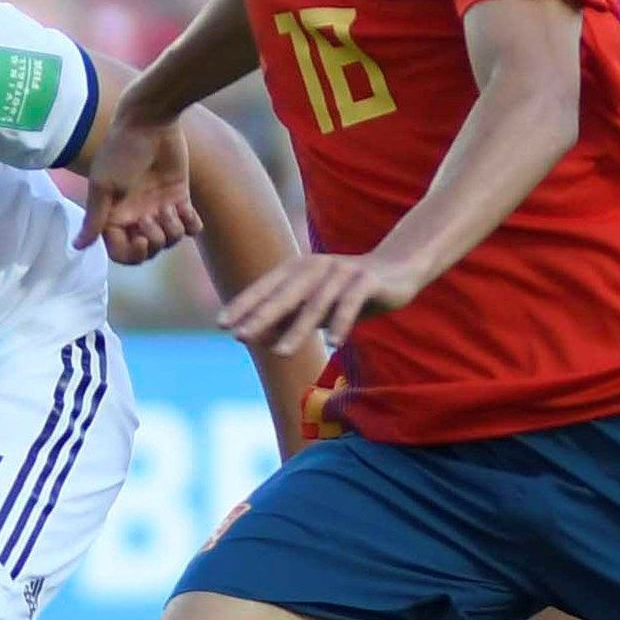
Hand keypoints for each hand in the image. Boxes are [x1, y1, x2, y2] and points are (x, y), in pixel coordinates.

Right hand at [71, 115, 201, 264]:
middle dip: (154, 242)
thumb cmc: (121, 150)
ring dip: (172, 230)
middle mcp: (136, 216)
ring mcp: (159, 208)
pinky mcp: (180, 198)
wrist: (149, 121)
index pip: (121, 252)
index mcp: (115, 216)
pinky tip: (185, 210)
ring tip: (168, 208)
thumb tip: (77, 246)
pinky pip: (191, 227)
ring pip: (171, 241)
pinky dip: (191, 224)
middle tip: (152, 218)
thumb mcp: (103, 185)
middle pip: (149, 251)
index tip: (140, 240)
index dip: (132, 255)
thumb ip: (95, 219)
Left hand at [216, 248, 423, 356]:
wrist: (398, 269)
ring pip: (316, 303)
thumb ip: (289, 319)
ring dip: (297, 330)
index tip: (221, 324)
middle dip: (260, 316)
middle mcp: (316, 267)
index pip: (266, 288)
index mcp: (299, 269)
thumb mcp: (316, 306)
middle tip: (240, 336)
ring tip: (280, 353)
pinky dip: (341, 323)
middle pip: (284, 295)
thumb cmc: (348, 292)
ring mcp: (342, 272)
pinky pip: (351, 304)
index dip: (243, 305)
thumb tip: (256, 339)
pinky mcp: (367, 280)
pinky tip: (334, 343)